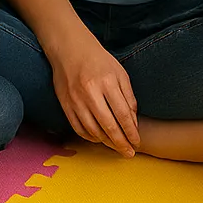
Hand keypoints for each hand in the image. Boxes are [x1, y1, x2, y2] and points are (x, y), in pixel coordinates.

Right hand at [50, 32, 138, 155]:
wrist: (69, 49)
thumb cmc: (98, 60)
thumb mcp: (119, 73)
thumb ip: (128, 97)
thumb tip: (133, 123)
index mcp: (107, 82)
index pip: (123, 115)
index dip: (131, 132)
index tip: (137, 142)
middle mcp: (90, 92)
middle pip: (109, 126)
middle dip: (121, 143)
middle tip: (129, 153)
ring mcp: (75, 100)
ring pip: (93, 130)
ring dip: (106, 142)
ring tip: (116, 147)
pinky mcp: (65, 104)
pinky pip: (78, 128)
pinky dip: (90, 137)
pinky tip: (99, 139)